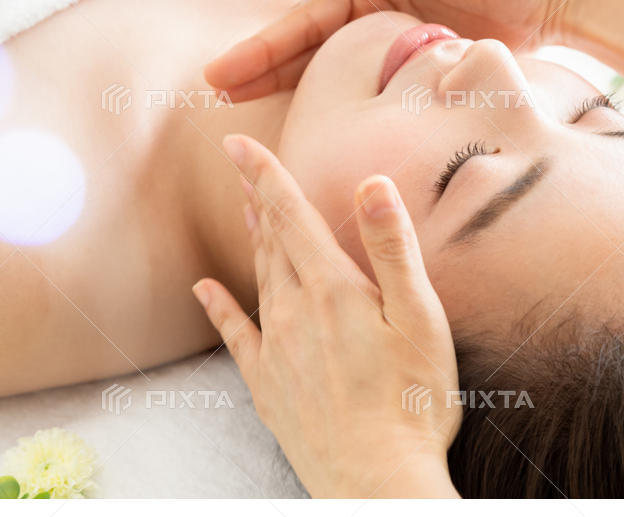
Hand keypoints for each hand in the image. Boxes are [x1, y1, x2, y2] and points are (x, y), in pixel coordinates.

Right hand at [189, 0, 574, 100]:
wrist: (548, 0)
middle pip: (300, 24)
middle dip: (257, 52)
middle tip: (215, 80)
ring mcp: (379, 27)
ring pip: (316, 56)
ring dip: (275, 78)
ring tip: (232, 100)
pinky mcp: (397, 59)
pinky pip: (348, 78)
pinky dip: (319, 93)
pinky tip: (289, 111)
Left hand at [192, 134, 460, 497]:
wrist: (375, 481)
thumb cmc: (411, 402)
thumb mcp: (419, 318)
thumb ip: (391, 248)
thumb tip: (371, 183)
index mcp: (332, 289)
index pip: (291, 215)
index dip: (265, 174)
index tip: (239, 143)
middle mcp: (294, 311)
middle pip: (271, 241)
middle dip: (258, 198)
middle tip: (240, 165)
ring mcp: (276, 349)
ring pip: (258, 278)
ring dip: (253, 240)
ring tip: (246, 210)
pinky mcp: (268, 385)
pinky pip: (236, 336)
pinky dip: (219, 308)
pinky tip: (204, 290)